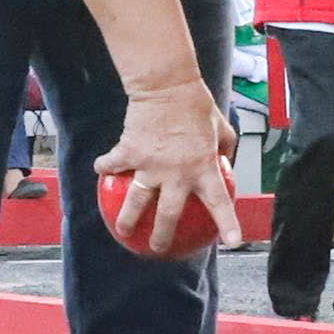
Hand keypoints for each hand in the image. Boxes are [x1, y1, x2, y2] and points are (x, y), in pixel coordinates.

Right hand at [93, 77, 241, 261]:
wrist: (166, 84)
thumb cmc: (197, 104)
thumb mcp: (222, 126)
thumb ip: (226, 148)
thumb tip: (227, 163)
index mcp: (204, 168)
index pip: (219, 202)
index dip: (227, 224)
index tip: (232, 243)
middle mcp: (177, 173)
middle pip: (167, 216)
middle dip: (161, 237)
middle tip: (157, 248)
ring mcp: (151, 165)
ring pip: (135, 202)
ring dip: (127, 219)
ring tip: (122, 231)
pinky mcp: (129, 152)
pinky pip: (113, 165)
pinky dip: (106, 168)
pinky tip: (102, 172)